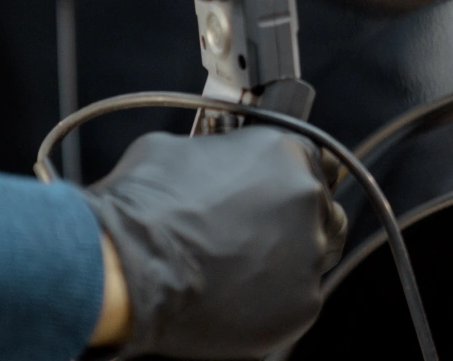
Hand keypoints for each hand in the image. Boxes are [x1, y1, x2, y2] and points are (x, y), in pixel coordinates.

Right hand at [82, 128, 346, 358]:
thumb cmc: (148, 202)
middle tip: (253, 237)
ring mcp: (308, 253)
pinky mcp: (302, 304)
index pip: (312, 161)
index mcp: (286, 150)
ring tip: (239, 271)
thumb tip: (214, 161)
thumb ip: (220, 152)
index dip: (289, 180)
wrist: (131, 267)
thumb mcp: (181, 147)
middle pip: (320, 209)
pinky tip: (232, 299)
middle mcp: (307, 196)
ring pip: (310, 256)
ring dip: (284, 261)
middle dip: (292, 221)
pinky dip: (269, 302)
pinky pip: (296, 300)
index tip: (272, 196)